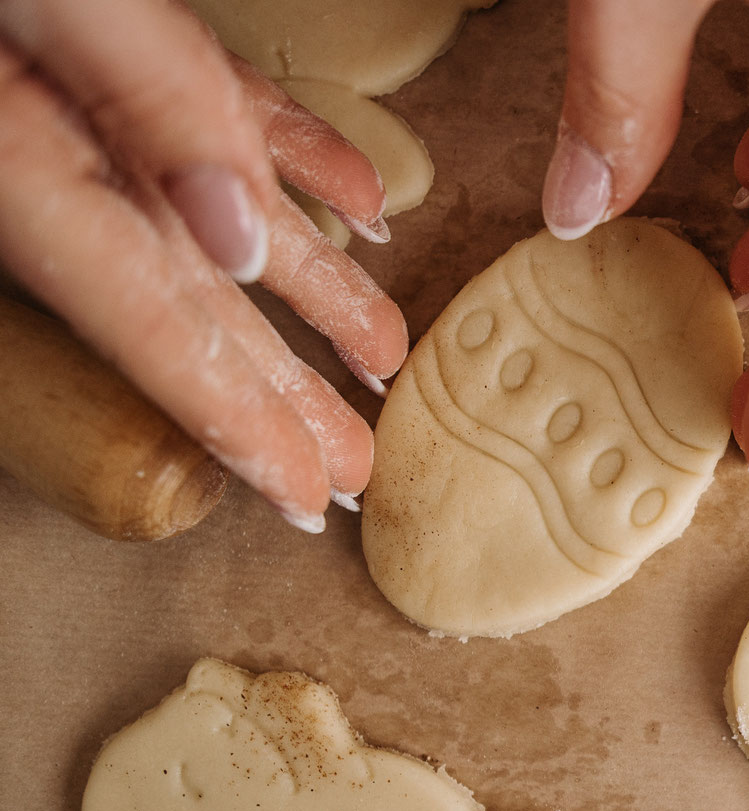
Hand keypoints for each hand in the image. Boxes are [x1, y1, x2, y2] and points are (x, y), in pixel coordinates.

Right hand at [0, 0, 408, 530]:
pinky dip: (275, 152)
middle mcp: (39, 141)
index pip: (147, 315)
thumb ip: (140, 94)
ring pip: (199, 207)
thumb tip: (235, 235)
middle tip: (343, 470)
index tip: (303, 491)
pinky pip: (193, 103)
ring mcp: (57, 92)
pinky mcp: (85, 34)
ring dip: (300, 280)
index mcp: (21, 153)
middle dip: (266, 388)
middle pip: (176, 293)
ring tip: (378, 348)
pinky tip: (353, 196)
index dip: (231, 415)